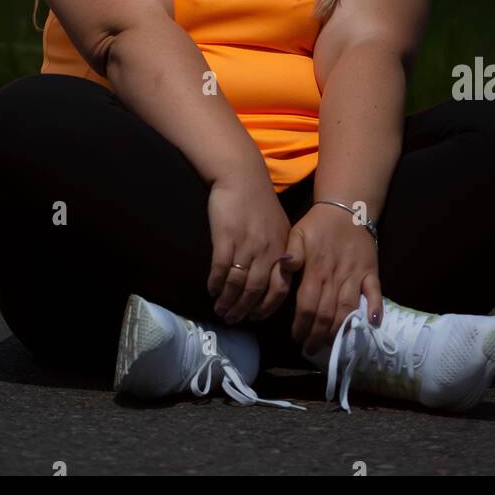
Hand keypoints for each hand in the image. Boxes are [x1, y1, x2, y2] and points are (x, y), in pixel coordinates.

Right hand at [206, 171, 295, 324]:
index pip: (280, 288)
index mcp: (283, 249)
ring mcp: (247, 243)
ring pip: (238, 283)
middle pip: (256, 290)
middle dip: (243, 309)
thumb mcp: (278, 227)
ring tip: (219, 309)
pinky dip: (215, 282)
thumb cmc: (258, 201)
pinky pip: (220, 267)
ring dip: (227, 300)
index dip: (267, 307)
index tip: (255, 317)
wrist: (241, 175)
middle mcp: (267, 249)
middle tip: (232, 319)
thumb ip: (277, 252)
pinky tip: (211, 289)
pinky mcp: (226, 236)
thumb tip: (270, 280)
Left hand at [271, 203, 382, 356]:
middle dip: (318, 334)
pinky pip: (375, 292)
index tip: (296, 338)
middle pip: (327, 312)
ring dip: (340, 329)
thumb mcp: (297, 232)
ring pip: (348, 308)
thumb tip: (285, 265)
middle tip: (310, 348)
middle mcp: (336, 275)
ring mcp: (355, 274)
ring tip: (331, 345)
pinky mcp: (371, 272)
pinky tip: (372, 324)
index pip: (308, 304)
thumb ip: (291, 252)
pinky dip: (375, 308)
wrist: (347, 208)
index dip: (302, 324)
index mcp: (316, 268)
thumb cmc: (318, 224)